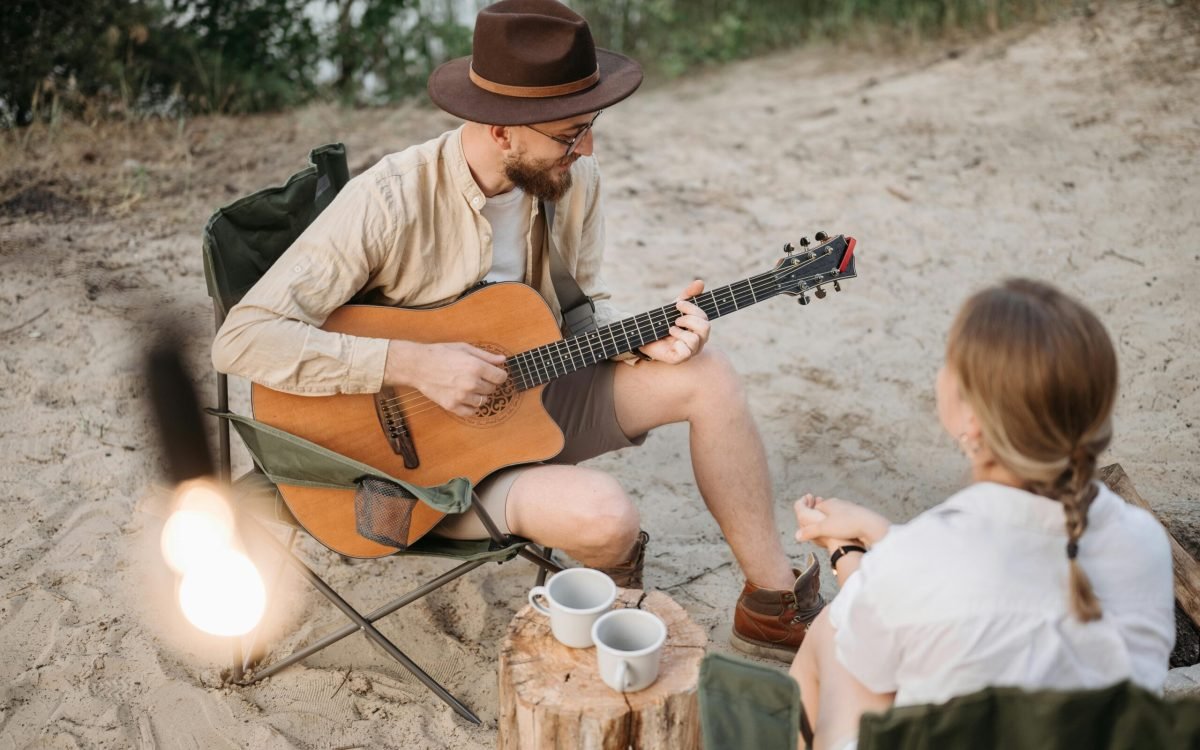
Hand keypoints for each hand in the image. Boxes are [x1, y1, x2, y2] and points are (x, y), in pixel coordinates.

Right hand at [385, 340, 507, 416]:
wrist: (418, 365)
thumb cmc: (440, 353)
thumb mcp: (464, 348)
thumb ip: (486, 356)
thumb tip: (503, 360)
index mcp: (476, 367)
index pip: (501, 377)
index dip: (498, 374)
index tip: (493, 373)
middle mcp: (471, 383)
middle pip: (492, 389)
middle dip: (487, 383)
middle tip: (476, 377)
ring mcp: (461, 396)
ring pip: (483, 401)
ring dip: (479, 395)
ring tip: (468, 386)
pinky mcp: (452, 406)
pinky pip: (471, 412)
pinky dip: (471, 406)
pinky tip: (465, 397)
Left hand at [637, 280, 709, 363]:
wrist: (643, 336)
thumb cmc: (663, 323)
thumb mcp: (675, 308)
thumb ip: (688, 295)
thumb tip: (700, 281)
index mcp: (700, 329)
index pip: (704, 317)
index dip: (692, 309)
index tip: (677, 304)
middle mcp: (699, 341)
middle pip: (705, 328)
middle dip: (688, 320)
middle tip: (675, 319)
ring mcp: (691, 351)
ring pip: (695, 339)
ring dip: (680, 331)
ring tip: (670, 329)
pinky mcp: (680, 359)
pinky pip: (686, 351)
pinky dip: (677, 343)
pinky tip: (670, 342)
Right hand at [793, 497, 858, 553]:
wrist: (870, 524)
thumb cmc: (846, 525)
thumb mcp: (824, 529)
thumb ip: (810, 531)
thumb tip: (796, 536)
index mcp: (829, 503)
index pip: (815, 508)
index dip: (812, 516)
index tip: (811, 525)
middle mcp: (839, 503)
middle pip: (826, 511)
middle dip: (822, 520)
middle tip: (821, 531)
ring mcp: (850, 508)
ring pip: (837, 516)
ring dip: (834, 523)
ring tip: (834, 534)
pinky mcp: (859, 515)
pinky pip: (847, 520)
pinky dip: (844, 526)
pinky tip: (846, 534)